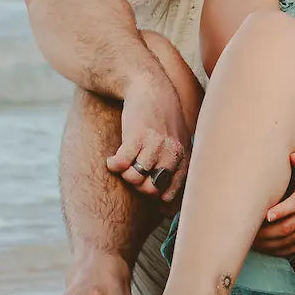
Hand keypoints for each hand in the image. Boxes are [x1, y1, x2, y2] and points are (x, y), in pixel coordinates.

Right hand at [104, 71, 189, 201]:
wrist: (149, 88)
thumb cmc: (161, 119)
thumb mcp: (176, 141)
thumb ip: (174, 167)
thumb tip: (166, 206)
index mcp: (182, 157)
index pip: (171, 192)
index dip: (156, 196)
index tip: (145, 189)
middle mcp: (171, 153)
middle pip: (150, 189)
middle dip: (138, 186)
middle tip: (131, 174)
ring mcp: (155, 145)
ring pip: (134, 178)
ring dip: (124, 175)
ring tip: (122, 165)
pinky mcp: (136, 136)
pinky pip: (121, 164)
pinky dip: (113, 165)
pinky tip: (111, 160)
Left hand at [254, 153, 294, 256]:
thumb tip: (293, 156)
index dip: (281, 211)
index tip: (265, 215)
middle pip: (290, 226)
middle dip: (269, 231)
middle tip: (251, 230)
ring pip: (291, 239)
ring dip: (271, 242)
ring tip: (254, 240)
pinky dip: (280, 249)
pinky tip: (266, 247)